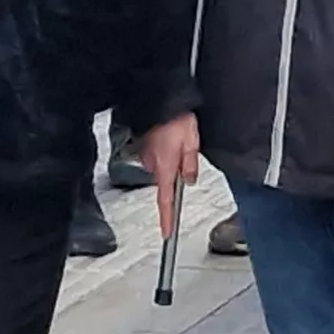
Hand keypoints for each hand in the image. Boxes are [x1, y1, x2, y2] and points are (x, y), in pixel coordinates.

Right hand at [134, 113, 201, 239]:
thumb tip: (189, 179)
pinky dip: (164, 149)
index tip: (166, 233)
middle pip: (166, 180)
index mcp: (165, 168)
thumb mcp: (192, 143)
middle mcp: (152, 164)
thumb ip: (191, 165)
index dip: (167, 219)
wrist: (158, 99)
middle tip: (188, 151)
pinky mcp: (141, 146)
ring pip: (162, 165)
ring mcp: (144, 155)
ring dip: (171, 157)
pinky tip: (169, 135)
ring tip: (180, 138)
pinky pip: (156, 154)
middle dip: (177, 171)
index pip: (166, 201)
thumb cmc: (174, 119)